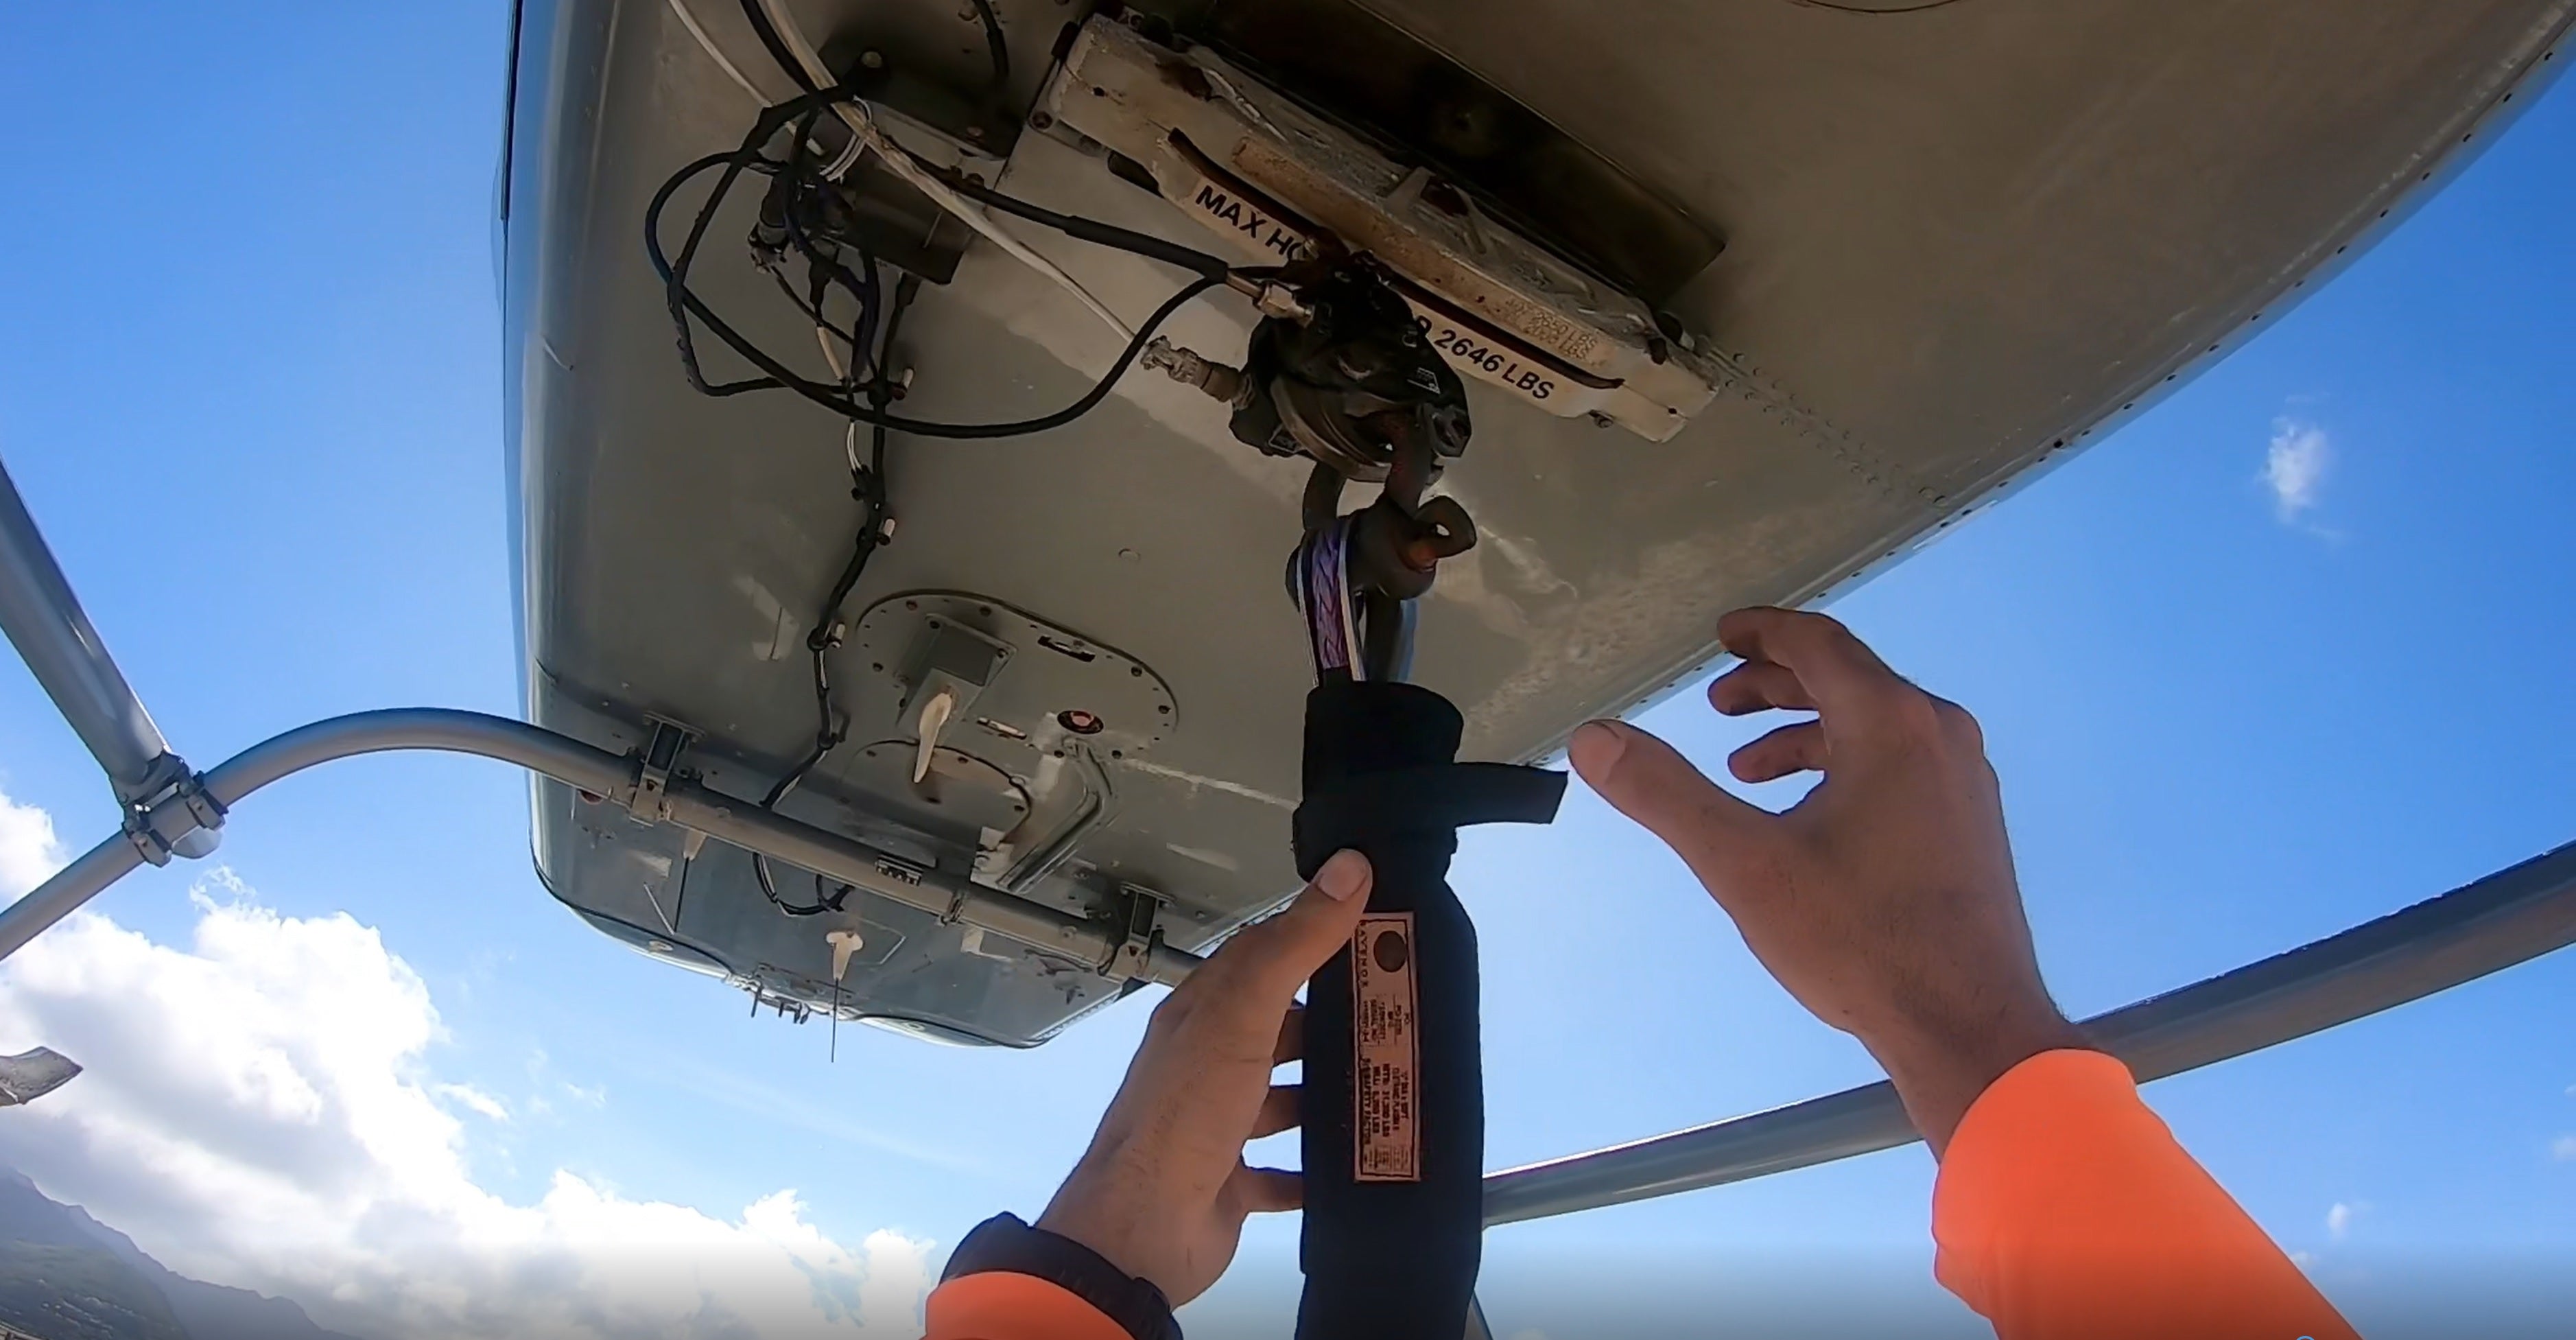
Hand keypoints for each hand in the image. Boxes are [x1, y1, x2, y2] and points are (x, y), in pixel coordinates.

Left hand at [1036, 849, 1372, 1305]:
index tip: (1373, 933)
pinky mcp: (1230, 1184)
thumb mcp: (1243, 1013)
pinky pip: (1281, 1172)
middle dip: (1330, 1023)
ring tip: (1390, 1086)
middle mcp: (1205, 1064)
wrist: (1143, 1228)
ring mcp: (1216, 1125)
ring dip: (1326, 1095)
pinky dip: (1314, 1169)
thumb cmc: (1188, 1112)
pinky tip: (1354, 1164)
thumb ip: (1294, 944)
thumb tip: (1347, 867)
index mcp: (1201, 1015)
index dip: (1312, 937)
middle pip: (1275, 1028)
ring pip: (1280, 1099)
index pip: (1259, 957)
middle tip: (1399, 1019)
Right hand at [1568, 607, 2086, 1153]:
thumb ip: (1665, 793)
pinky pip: (1901, 766)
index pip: (1818, 643)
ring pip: (1876, 727)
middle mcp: (1938, 734)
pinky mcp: (1973, 827)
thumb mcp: (1743, 863)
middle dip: (1776, 685)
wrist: (1970, 1027)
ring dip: (1806, 733)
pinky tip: (1809, 822)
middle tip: (1716, 703)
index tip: (1720, 636)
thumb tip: (1592, 737)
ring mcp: (1965, 781)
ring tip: (1747, 770)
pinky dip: (1845, 769)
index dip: (1762, 633)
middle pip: (1849, 678)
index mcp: (1890, 722)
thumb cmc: (1858, 939)